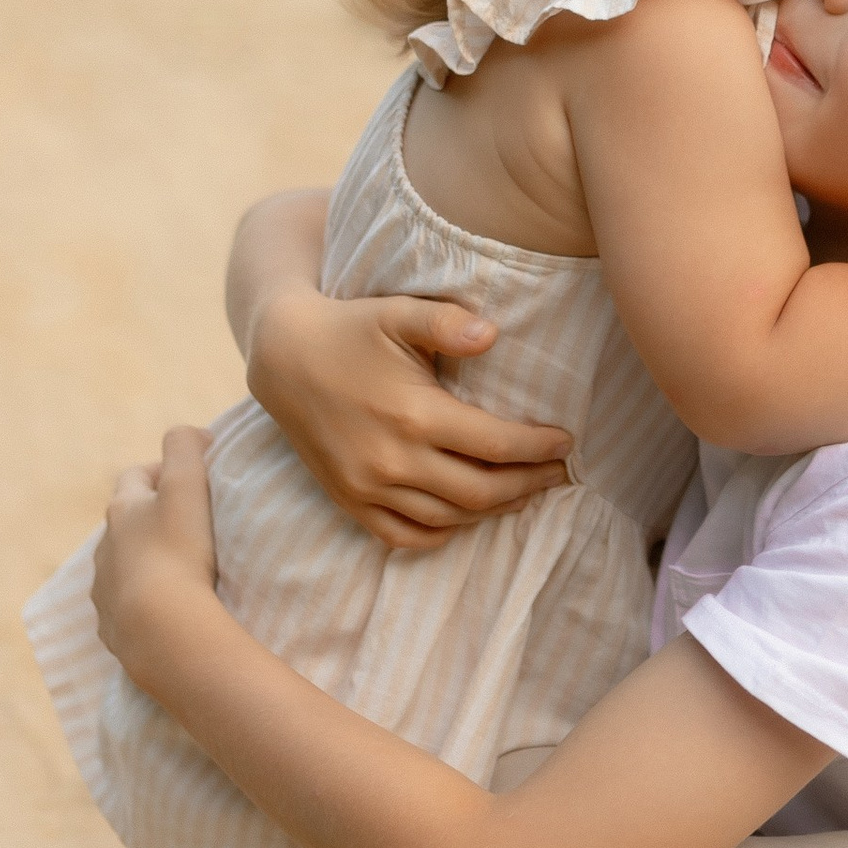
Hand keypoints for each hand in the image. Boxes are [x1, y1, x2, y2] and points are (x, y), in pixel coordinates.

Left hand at [94, 426, 221, 676]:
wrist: (160, 629)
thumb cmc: (178, 551)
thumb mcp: (186, 485)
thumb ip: (185, 446)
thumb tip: (193, 434)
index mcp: (122, 511)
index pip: (134, 479)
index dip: (160, 472)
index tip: (187, 478)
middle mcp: (105, 548)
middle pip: (123, 524)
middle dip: (149, 519)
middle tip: (185, 525)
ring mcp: (105, 590)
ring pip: (121, 566)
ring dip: (144, 562)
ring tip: (178, 570)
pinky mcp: (112, 627)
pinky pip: (124, 608)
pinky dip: (142, 602)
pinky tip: (166, 610)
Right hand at [246, 287, 571, 552]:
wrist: (283, 358)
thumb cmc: (350, 328)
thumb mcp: (398, 312)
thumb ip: (448, 323)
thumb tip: (493, 335)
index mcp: (413, 414)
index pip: (495, 445)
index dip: (537, 448)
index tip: (565, 443)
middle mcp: (391, 460)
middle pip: (479, 492)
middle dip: (527, 485)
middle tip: (556, 474)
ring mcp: (367, 487)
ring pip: (447, 519)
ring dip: (491, 511)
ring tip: (522, 493)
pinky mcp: (348, 500)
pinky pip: (403, 536)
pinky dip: (440, 534)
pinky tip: (465, 517)